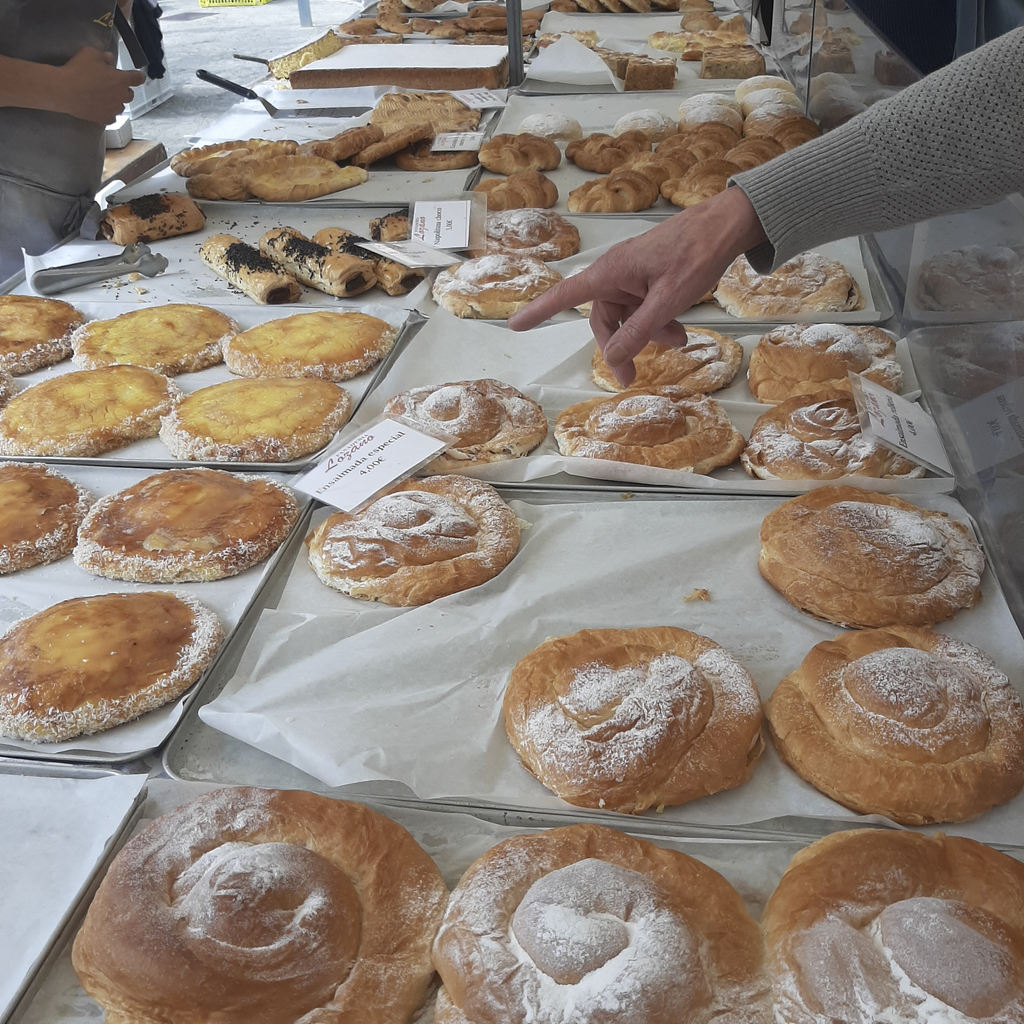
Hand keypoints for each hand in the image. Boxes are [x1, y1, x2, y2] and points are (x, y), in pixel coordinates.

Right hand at [51, 47, 145, 123]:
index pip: (137, 78)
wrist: (64, 90)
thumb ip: (104, 56)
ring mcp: (114, 109)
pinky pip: (112, 117)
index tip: (138, 76)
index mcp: (121, 80)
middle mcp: (121, 96)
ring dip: (116, 101)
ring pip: (121, 106)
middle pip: (130, 94)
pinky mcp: (105, 119)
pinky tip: (101, 108)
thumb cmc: (77, 70)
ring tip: (104, 97)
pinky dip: (108, 113)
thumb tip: (110, 58)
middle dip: (123, 89)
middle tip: (112, 84)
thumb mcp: (90, 54)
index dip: (138, 76)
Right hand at [507, 187, 768, 385]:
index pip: (564, 296)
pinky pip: (643, 306)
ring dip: (646, 334)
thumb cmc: (697, 252)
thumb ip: (639, 331)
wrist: (727, 225)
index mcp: (611, 272)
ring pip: (627, 315)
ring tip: (676, 342)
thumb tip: (613, 359)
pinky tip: (679, 331)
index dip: (538, 312)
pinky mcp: (650, 276)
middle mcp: (616, 272)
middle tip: (628, 377)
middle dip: (617, 347)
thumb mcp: (668, 300)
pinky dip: (657, 322)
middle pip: (603, 318)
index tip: (515, 325)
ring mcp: (634, 274)